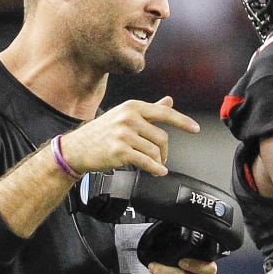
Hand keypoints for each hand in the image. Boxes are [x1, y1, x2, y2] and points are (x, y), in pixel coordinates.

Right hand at [60, 96, 199, 176]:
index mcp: (132, 107)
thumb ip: (149, 109)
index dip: (182, 121)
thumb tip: (169, 101)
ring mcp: (124, 134)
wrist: (77, 148)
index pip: (164, 113)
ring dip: (158, 161)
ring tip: (154, 165)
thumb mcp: (124, 115)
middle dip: (164, 151)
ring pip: (154, 151)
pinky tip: (158, 171)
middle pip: (162, 137)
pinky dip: (155, 169)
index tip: (195, 129)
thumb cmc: (101, 132)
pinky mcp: (120, 151)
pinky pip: (146, 162)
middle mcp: (129, 118)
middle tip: (161, 158)